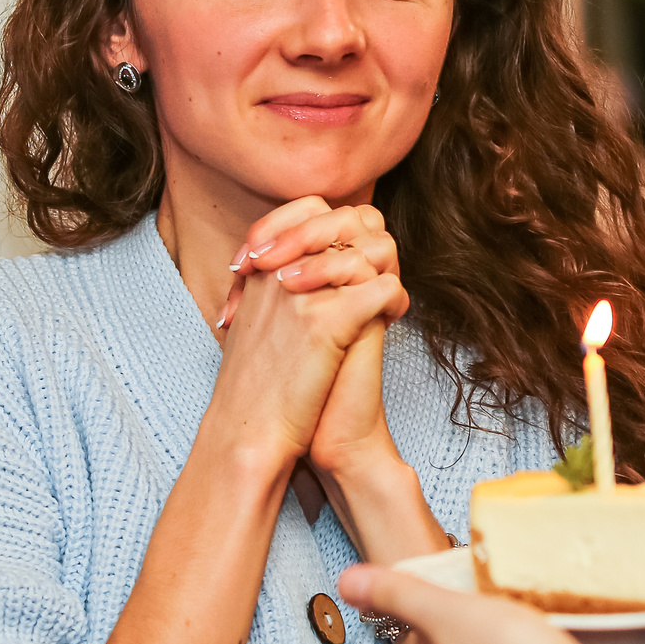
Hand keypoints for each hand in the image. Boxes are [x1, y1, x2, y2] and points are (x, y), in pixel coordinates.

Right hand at [204, 200, 405, 468]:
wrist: (247, 434)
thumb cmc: (255, 390)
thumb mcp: (258, 327)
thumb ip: (279, 293)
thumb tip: (315, 272)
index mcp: (260, 268)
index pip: (308, 208)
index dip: (341, 222)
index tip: (355, 256)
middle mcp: (278, 271)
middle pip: (345, 220)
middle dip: (372, 242)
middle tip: (381, 273)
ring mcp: (300, 293)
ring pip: (370, 249)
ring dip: (389, 271)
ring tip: (389, 302)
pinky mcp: (324, 322)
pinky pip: (382, 288)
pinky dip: (397, 302)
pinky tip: (393, 322)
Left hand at [336, 564, 620, 643]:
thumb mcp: (442, 614)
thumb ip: (398, 595)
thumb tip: (346, 580)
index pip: (445, 629)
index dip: (453, 602)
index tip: (467, 570)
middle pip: (502, 634)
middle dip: (516, 605)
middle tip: (531, 563)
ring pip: (555, 642)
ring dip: (567, 616)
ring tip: (579, 573)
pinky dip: (614, 630)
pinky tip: (622, 603)